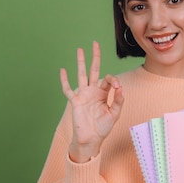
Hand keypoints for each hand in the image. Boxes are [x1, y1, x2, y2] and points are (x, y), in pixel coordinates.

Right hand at [60, 42, 123, 161]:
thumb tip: (120, 88)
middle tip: (95, 44)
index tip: (118, 88)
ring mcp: (83, 94)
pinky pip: (68, 89)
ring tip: (80, 50)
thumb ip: (119, 101)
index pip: (108, 79)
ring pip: (81, 74)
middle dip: (95, 57)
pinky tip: (63, 70)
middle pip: (94, 70)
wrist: (91, 139)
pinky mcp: (75, 101)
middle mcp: (93, 91)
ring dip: (80, 62)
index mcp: (103, 93)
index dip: (113, 80)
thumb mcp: (115, 114)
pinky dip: (64, 80)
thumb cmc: (103, 127)